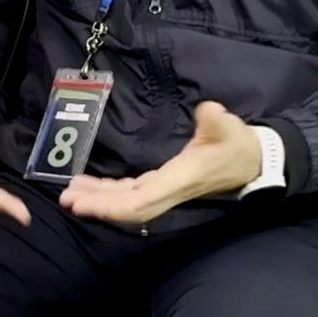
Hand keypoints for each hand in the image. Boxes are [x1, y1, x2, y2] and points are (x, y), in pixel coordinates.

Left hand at [58, 101, 260, 223]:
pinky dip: (109, 191)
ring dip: (99, 198)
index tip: (86, 204)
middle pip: (128, 206)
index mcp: (180, 179)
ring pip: (127, 201)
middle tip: (66, 198)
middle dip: (97, 204)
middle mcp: (168, 190)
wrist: (251, 160)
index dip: (113, 206)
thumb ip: (217, 120)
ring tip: (70, 192)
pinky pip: (131, 192)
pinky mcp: (162, 183)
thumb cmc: (238, 144)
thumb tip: (208, 110)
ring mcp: (164, 189)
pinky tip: (90, 186)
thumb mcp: (230, 128)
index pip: (142, 202)